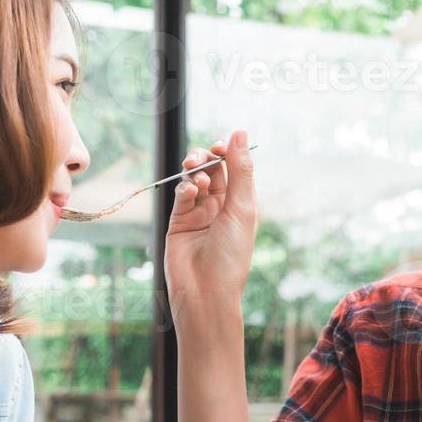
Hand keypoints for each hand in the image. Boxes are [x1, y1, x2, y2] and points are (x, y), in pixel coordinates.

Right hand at [164, 130, 257, 320]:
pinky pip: (181, 195)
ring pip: (193, 179)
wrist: (206, 290)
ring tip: (196, 177)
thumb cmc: (230, 254)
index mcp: (242, 203)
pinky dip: (184, 189)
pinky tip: (190, 193)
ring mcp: (199, 213)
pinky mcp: (179, 220)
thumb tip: (239, 132)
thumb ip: (239, 169)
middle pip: (212, 168)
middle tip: (200, 158)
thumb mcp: (241, 207)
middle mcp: (221, 206)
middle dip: (205, 158)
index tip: (219, 146)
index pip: (234, 167)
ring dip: (194, 172)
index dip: (226, 152)